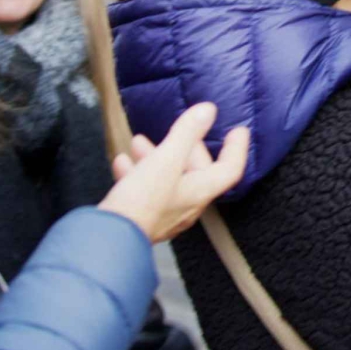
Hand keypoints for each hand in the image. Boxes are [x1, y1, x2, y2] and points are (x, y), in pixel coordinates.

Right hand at [100, 103, 250, 242]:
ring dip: (157, 157)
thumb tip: (208, 110)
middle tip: (177, 131)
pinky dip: (138, 173)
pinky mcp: (144, 218)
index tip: (239, 131)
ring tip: (139, 142)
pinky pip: (147, 191)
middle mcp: (188, 205)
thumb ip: (187, 133)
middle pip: (197, 171)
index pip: (229, 169)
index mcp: (199, 191)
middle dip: (187, 147)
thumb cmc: (142, 200)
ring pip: (169, 179)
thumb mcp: (165, 160)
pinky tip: (122, 163)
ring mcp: (166, 214)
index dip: (236, 149)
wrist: (110, 238)